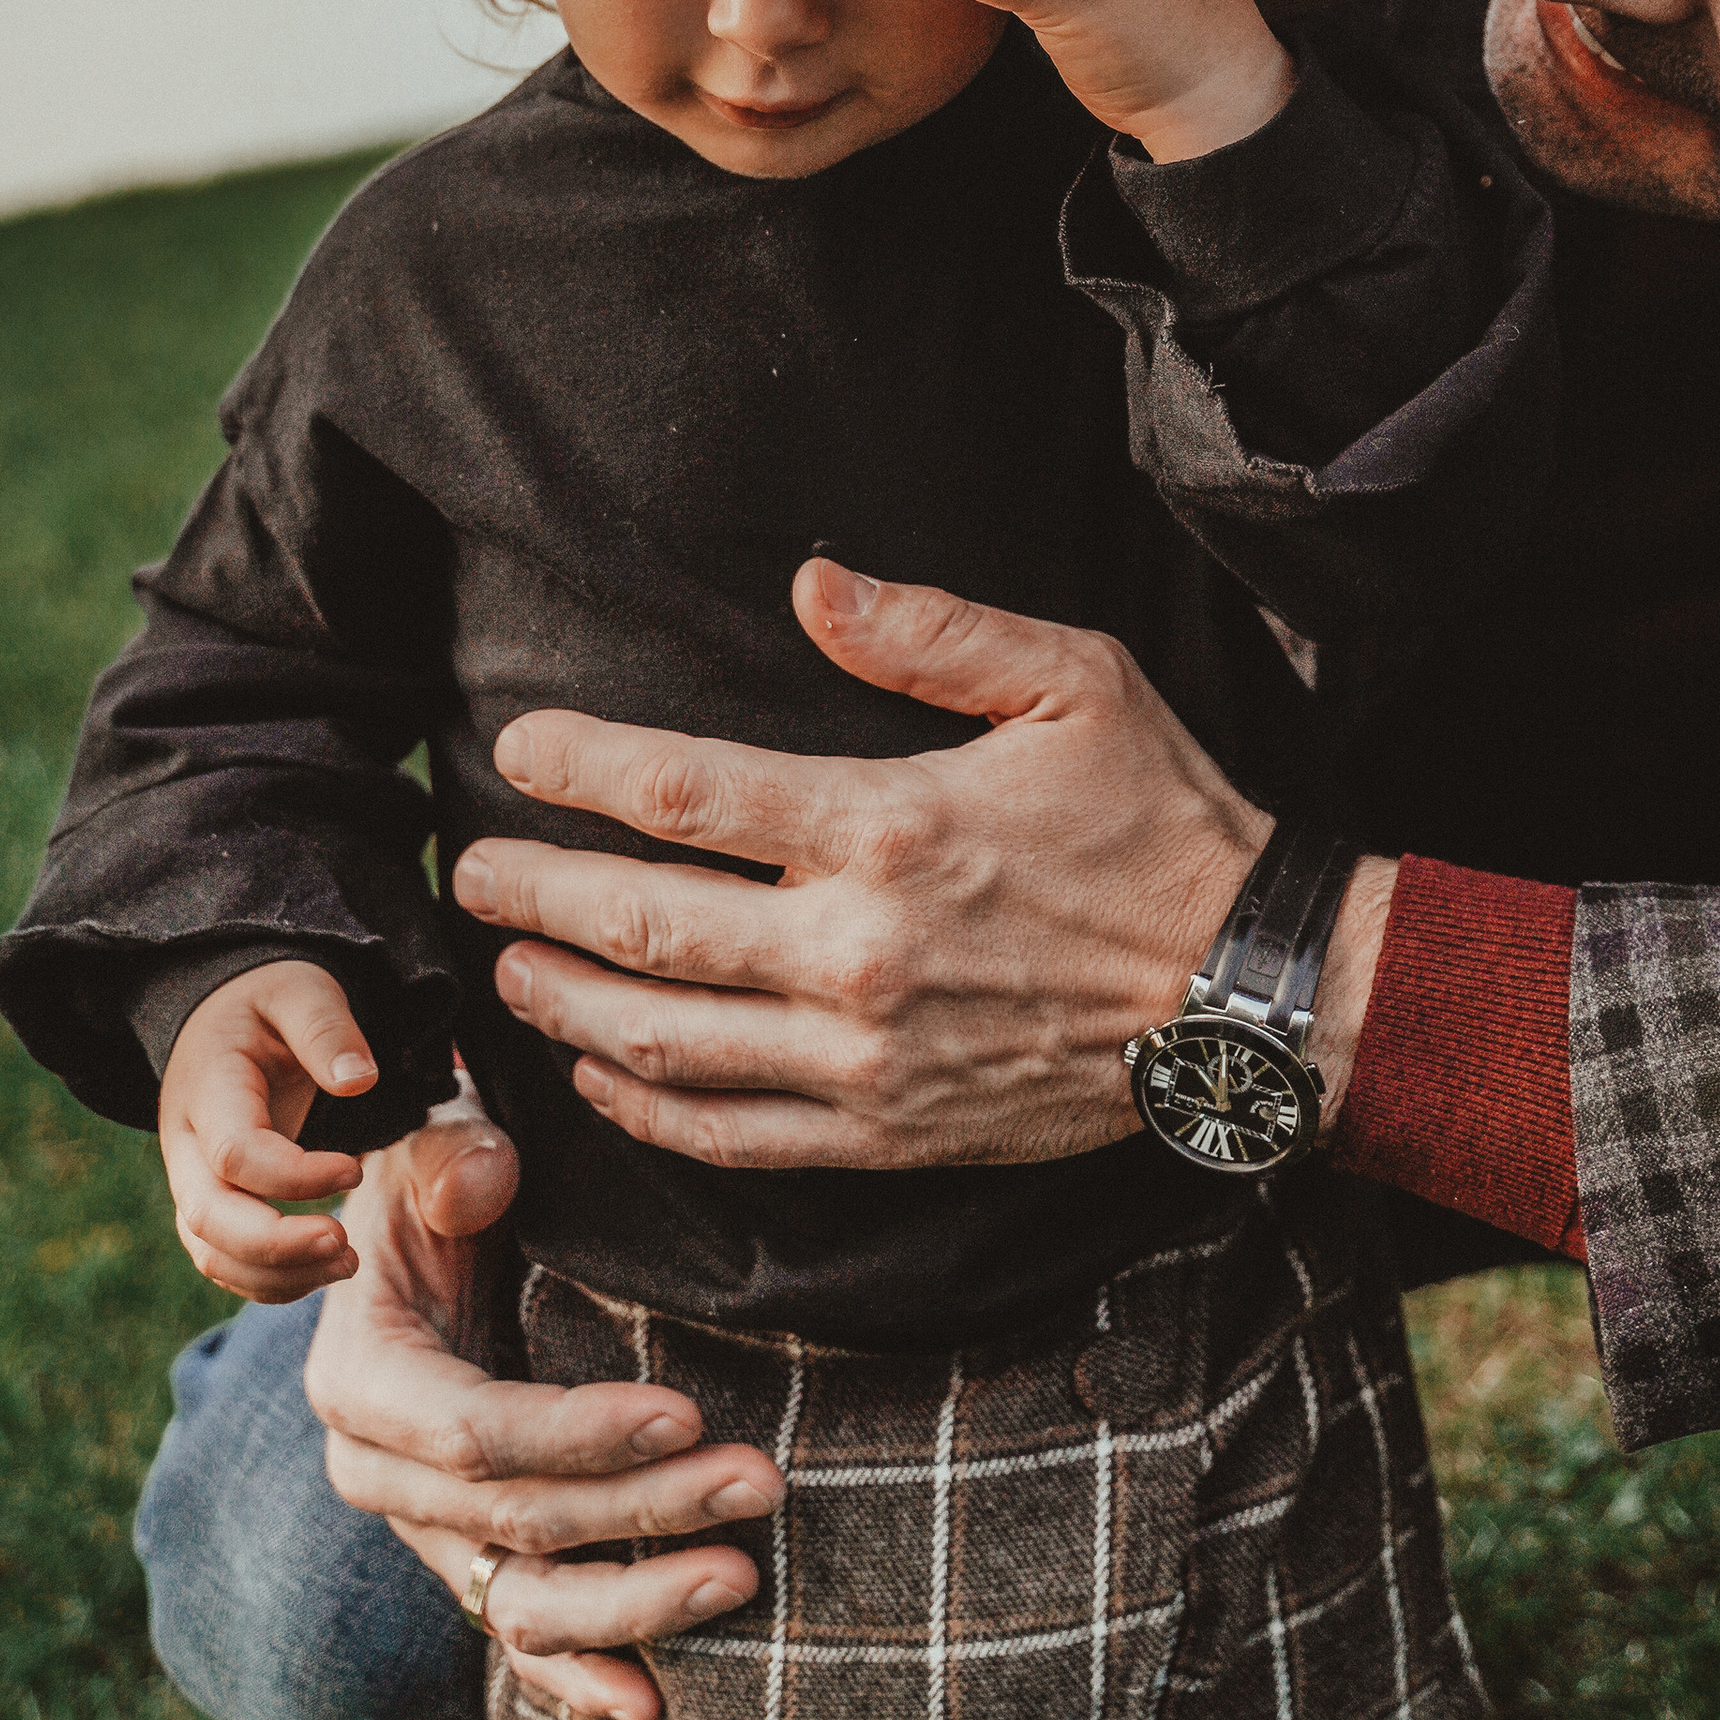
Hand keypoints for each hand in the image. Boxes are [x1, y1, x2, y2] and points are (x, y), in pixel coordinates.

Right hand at [157, 959, 379, 1300]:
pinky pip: (222, 1257)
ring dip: (276, 1273)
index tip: (356, 1170)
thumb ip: (326, 1029)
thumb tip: (360, 1082)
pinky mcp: (208, 1200)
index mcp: (206, 1087)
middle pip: (206, 1218)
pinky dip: (268, 1278)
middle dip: (275, 1247)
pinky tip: (323, 1269)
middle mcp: (184, 1143)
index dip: (294, 1175)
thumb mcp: (300, 989)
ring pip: (210, 1250)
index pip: (235, 1153)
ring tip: (348, 1263)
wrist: (225, 1011)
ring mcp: (189, 1178)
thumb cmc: (270, 999)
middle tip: (346, 1248)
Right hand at [305, 1085, 781, 1719]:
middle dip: (643, 1510)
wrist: (426, 1243)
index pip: (470, 1431)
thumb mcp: (435, 1148)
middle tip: (761, 1479)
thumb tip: (484, 1178)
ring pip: (525, 1602)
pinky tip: (657, 1706)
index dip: (574, 1433)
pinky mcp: (473, 1563)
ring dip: (636, 1601)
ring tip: (743, 1576)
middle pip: (518, 1519)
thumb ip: (452, 1159)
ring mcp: (429, 1534)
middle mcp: (381, 1474)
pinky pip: (522, 1640)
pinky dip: (585, 1677)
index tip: (684, 1415)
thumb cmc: (445, 1184)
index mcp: (363, 1378)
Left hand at [453, 561, 1398, 1171]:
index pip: (683, 795)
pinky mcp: (887, 1133)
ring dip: (563, 1000)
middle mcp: (856, 953)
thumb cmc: (1163, 819)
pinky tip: (599, 1074)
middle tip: (470, 870)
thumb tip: (809, 585)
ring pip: (661, 1042)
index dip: (581, 766)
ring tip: (509, 965)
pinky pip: (730, 1134)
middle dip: (531, 893)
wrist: (1249, 992)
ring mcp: (863, 1058)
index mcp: (889, 827)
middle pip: (638, 925)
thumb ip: (931, 631)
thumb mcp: (1075, 682)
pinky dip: (643, 1109)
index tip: (520, 746)